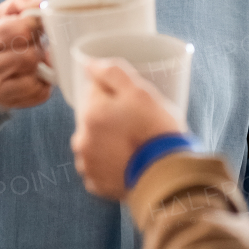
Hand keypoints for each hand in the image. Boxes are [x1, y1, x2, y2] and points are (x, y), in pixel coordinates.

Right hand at [0, 0, 51, 108]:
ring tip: (33, 57)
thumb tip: (41, 3)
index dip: (37, 24)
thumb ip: (22, 0)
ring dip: (41, 63)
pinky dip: (43, 81)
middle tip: (34, 42)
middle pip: (31, 54)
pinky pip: (40, 91)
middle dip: (38, 45)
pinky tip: (33, 74)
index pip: (24, 29)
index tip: (37, 23)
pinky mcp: (7, 102)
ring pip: (35, 72)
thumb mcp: (3, 12)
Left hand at [71, 59, 184, 199]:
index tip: (134, 105)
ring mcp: (87, 163)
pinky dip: (110, 163)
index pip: (96, 91)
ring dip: (108, 140)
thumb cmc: (156, 132)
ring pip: (95, 141)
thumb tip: (90, 64)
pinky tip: (129, 162)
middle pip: (93, 117)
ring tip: (135, 145)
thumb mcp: (141, 92)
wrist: (166, 176)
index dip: (117, 94)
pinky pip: (99, 166)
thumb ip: (113, 73)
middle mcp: (82, 139)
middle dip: (110, 117)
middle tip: (138, 124)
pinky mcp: (95, 183)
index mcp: (90, 113)